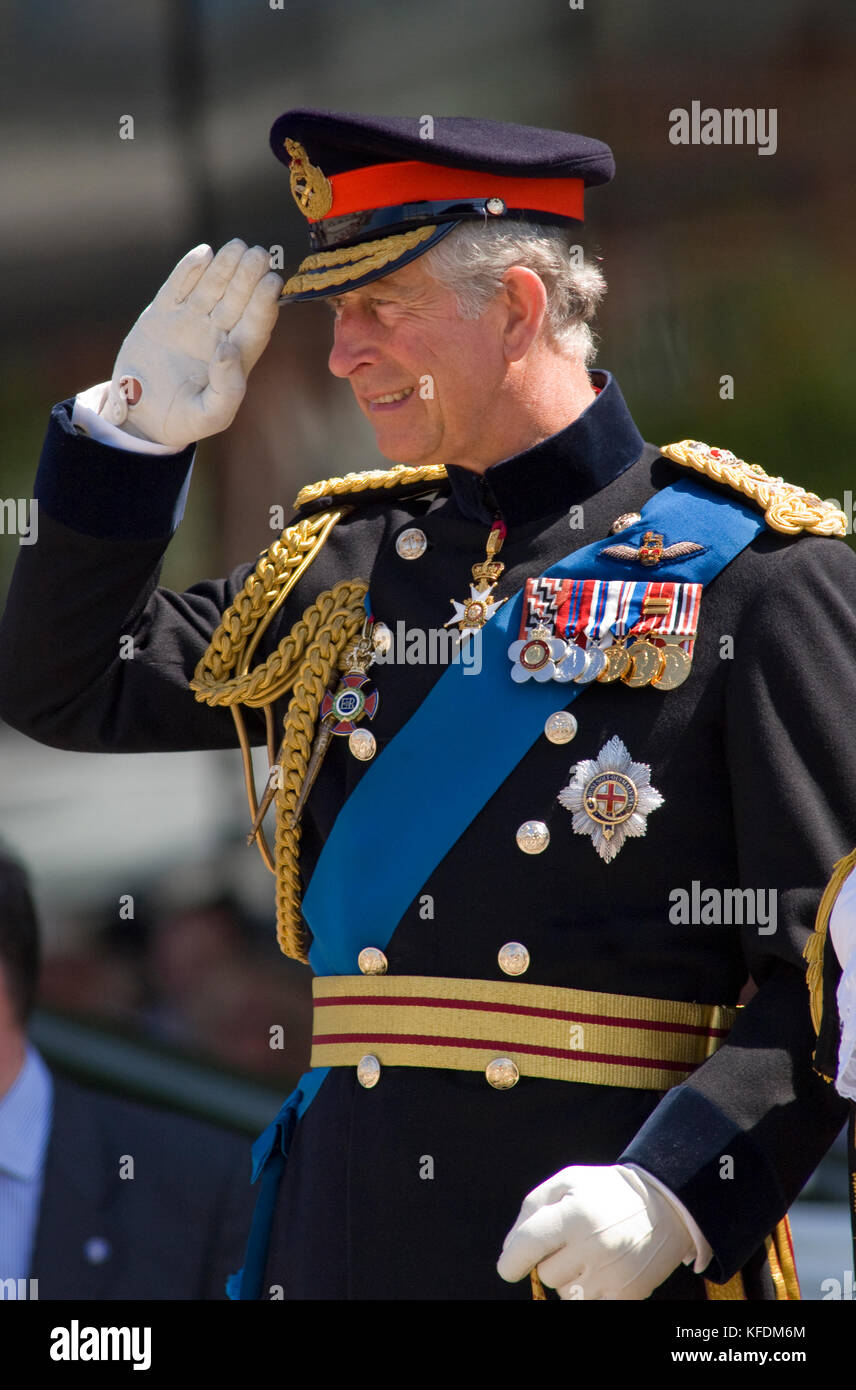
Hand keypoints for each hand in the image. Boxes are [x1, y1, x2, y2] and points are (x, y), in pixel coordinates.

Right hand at [101, 239, 282, 449]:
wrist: (140, 417)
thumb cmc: (183, 421)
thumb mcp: (210, 416)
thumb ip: (228, 389)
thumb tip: (230, 350)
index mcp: (235, 358)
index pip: (255, 325)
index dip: (264, 303)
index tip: (271, 283)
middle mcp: (217, 334)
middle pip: (238, 299)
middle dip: (248, 276)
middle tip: (258, 254)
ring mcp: (191, 321)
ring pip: (212, 287)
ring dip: (224, 267)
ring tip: (236, 247)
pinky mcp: (163, 313)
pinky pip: (178, 286)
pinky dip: (189, 270)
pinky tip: (204, 254)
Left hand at [497, 1164, 693, 1299]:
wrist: (664, 1205)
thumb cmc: (606, 1192)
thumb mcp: (568, 1182)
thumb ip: (532, 1209)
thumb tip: (509, 1249)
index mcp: (575, 1214)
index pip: (527, 1246)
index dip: (511, 1261)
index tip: (508, 1267)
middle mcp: (593, 1246)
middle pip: (545, 1274)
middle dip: (550, 1261)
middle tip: (571, 1243)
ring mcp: (612, 1274)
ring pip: (565, 1295)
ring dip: (570, 1279)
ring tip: (590, 1255)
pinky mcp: (628, 1295)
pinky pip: (590, 1305)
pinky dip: (589, 1292)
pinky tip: (601, 1271)